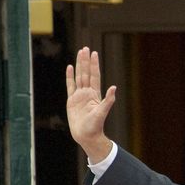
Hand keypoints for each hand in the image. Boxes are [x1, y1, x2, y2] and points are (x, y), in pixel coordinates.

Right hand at [65, 46, 116, 161]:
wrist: (86, 136)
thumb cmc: (95, 126)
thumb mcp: (102, 112)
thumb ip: (108, 100)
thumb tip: (114, 88)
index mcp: (94, 94)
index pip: (94, 76)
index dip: (94, 65)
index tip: (94, 53)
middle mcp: (87, 93)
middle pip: (86, 73)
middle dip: (86, 61)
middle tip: (85, 48)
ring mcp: (79, 96)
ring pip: (79, 77)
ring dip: (79, 65)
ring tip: (79, 53)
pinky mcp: (71, 101)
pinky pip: (70, 86)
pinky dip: (70, 77)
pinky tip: (70, 67)